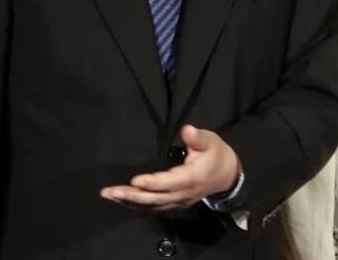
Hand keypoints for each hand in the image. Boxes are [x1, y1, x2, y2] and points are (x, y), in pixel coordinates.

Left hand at [100, 124, 241, 210]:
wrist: (227, 175)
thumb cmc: (216, 154)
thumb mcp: (210, 141)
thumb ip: (197, 137)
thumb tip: (187, 130)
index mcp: (192, 178)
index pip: (170, 183)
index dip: (152, 183)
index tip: (135, 180)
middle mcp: (184, 193)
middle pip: (156, 198)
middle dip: (132, 195)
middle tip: (111, 192)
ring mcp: (179, 201)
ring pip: (152, 205)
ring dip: (130, 202)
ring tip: (110, 195)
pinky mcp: (175, 203)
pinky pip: (154, 207)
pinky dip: (137, 205)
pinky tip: (123, 201)